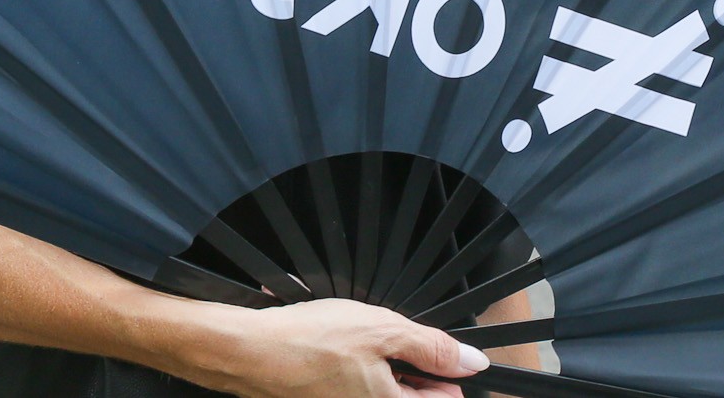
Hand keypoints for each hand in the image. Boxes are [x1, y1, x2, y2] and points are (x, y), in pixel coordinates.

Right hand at [200, 298, 486, 397]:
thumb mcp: (381, 331)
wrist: (250, 352)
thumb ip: (431, 348)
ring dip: (381, 366)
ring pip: (382, 391)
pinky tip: (338, 349)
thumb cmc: (310, 342)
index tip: (430, 350)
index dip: (445, 370)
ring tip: (358, 341)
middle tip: (389, 340)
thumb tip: (473, 362)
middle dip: (411, 368)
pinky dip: (353, 369)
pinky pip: (354, 389)